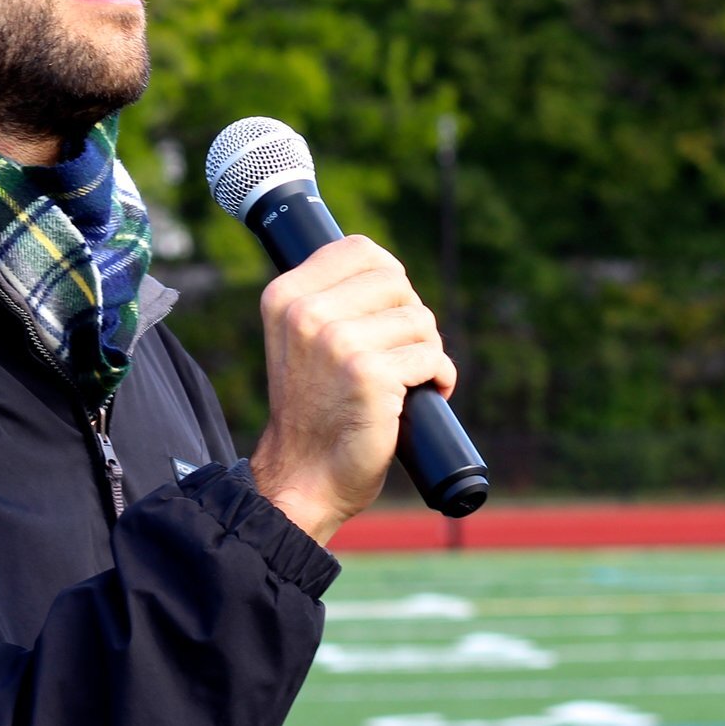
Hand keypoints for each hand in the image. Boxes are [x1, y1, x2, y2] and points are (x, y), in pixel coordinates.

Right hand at [246, 235, 455, 545]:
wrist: (303, 475)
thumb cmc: (313, 409)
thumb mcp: (300, 340)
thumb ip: (330, 300)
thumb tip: (391, 271)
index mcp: (285, 296)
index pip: (358, 249)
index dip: (389, 277)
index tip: (390, 310)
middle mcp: (306, 313)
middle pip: (396, 281)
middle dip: (411, 315)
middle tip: (401, 352)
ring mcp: (337, 343)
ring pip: (420, 320)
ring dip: (427, 350)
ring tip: (407, 378)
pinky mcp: (370, 375)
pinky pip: (432, 358)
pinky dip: (439, 377)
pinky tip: (423, 395)